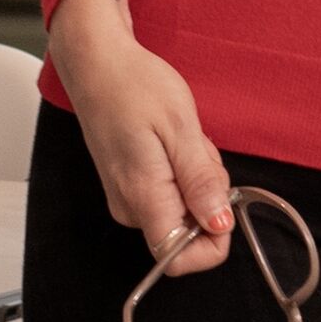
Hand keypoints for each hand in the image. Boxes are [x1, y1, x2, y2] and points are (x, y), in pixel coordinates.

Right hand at [47, 0, 229, 263]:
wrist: (97, 62)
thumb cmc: (135, 85)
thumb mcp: (181, 128)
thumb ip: (200, 182)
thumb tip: (219, 224)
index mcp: (143, 197)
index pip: (179, 259)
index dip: (211, 241)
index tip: (223, 202)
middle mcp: (129, 207)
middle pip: (186, 233)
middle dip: (208, 197)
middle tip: (198, 150)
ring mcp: (126, 197)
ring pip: (181, 211)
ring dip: (196, 179)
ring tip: (183, 139)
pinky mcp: (128, 186)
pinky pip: (168, 194)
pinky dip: (182, 172)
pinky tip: (172, 141)